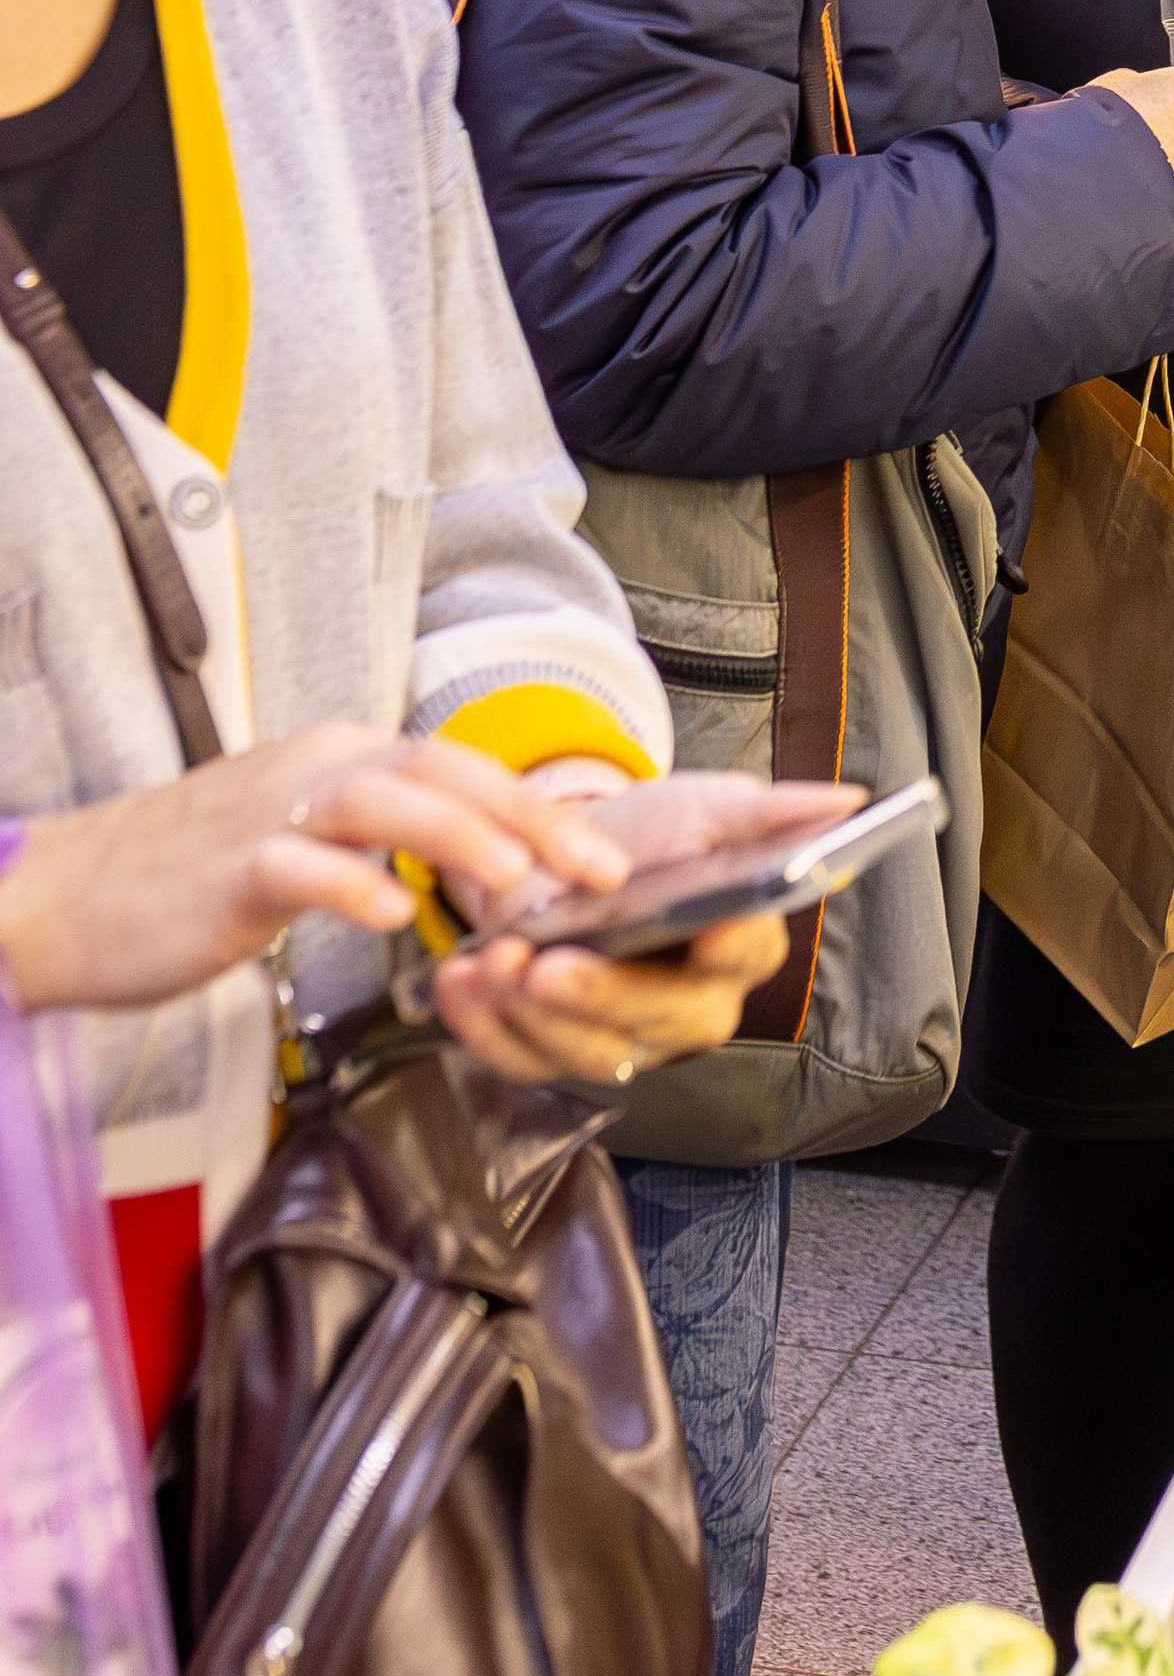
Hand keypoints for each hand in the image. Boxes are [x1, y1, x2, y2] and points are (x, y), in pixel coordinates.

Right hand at [0, 724, 635, 1015]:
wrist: (65, 894)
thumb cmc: (188, 877)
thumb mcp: (301, 840)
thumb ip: (379, 839)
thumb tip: (473, 860)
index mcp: (340, 759)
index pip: (459, 766)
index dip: (538, 804)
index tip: (606, 854)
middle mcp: (315, 768)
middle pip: (440, 770)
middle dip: (530, 816)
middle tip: (599, 869)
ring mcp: (268, 815)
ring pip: (379, 798)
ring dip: (455, 835)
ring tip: (514, 882)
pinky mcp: (225, 870)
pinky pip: (296, 866)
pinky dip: (348, 884)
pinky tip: (390, 916)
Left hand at [432, 768, 864, 1085]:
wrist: (573, 859)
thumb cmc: (657, 839)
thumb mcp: (708, 807)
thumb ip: (772, 811)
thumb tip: (851, 800)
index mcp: (742, 947)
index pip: (746, 953)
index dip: (728, 942)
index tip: (708, 925)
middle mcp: (690, 1007)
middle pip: (661, 1020)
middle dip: (601, 994)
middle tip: (546, 963)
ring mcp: (623, 1037)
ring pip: (589, 1053)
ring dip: (531, 1015)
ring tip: (491, 961)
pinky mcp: (558, 1050)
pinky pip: (522, 1061)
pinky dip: (482, 1027)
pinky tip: (458, 982)